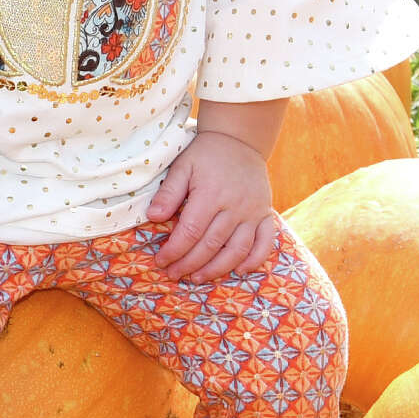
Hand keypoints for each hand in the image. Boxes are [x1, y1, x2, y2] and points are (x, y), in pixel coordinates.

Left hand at [146, 131, 279, 285]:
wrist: (240, 139)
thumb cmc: (205, 154)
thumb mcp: (182, 166)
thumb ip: (168, 192)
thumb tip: (152, 218)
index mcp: (211, 194)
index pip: (190, 232)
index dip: (174, 251)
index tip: (161, 261)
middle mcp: (235, 206)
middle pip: (211, 245)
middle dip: (189, 264)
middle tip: (173, 274)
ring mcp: (253, 212)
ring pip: (237, 250)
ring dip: (217, 269)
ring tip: (198, 278)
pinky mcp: (266, 214)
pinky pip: (265, 243)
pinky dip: (254, 260)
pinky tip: (239, 270)